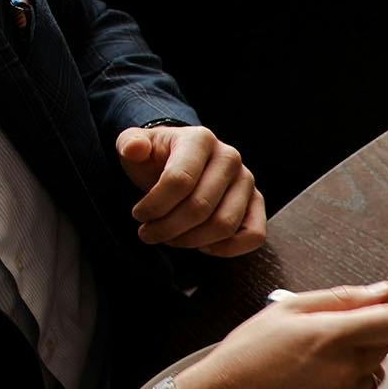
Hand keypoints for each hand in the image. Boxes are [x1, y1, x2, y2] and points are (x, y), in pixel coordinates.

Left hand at [115, 125, 266, 255]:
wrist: (182, 163)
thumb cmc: (157, 158)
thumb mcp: (135, 145)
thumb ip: (130, 144)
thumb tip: (134, 149)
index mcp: (200, 139)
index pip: (180, 180)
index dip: (155, 205)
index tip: (138, 215)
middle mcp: (230, 158)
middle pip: (201, 207)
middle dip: (169, 228)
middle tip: (148, 234)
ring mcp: (247, 182)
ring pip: (224, 225)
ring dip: (192, 241)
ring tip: (170, 239)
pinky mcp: (257, 204)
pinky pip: (253, 236)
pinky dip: (226, 249)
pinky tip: (201, 245)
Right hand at [177, 283, 387, 388]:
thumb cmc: (249, 354)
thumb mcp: (289, 309)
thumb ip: (344, 298)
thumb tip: (384, 292)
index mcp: (334, 336)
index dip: (379, 315)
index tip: (362, 318)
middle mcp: (347, 370)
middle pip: (383, 347)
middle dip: (361, 340)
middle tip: (322, 344)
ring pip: (374, 374)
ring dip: (355, 368)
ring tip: (314, 369)